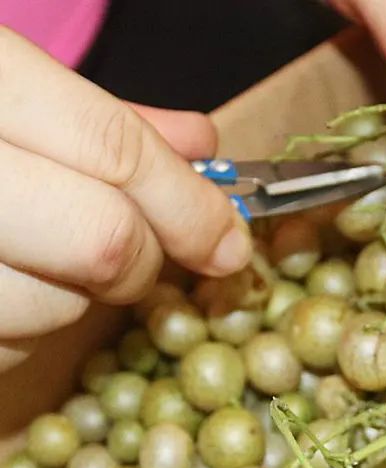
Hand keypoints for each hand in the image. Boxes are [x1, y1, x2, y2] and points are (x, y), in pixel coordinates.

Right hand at [0, 29, 252, 370]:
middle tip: (140, 255)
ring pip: (47, 310)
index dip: (190, 206)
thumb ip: (99, 117)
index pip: (112, 153)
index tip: (230, 242)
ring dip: (71, 299)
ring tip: (37, 257)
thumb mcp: (0, 87)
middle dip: (143, 259)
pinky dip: (16, 330)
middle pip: (102, 240)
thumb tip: (203, 149)